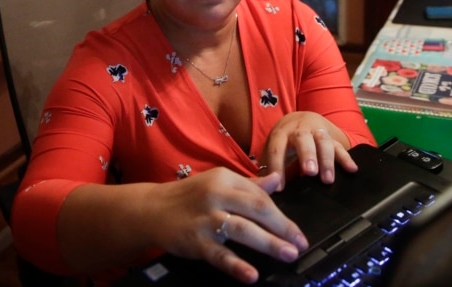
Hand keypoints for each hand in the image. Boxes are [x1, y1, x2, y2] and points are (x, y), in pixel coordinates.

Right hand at [150, 168, 308, 283]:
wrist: (151, 209)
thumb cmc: (188, 197)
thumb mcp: (218, 182)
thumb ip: (249, 185)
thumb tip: (278, 179)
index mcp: (225, 178)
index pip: (260, 196)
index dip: (281, 215)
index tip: (295, 230)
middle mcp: (216, 195)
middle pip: (258, 209)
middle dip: (283, 227)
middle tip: (300, 243)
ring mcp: (206, 219)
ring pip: (244, 230)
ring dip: (270, 243)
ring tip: (288, 254)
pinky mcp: (195, 241)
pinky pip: (220, 255)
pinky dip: (237, 265)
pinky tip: (251, 274)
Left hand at [259, 111, 357, 190]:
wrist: (300, 119)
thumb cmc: (283, 142)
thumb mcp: (272, 150)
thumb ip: (266, 168)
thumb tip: (259, 191)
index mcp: (281, 133)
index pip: (277, 148)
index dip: (277, 167)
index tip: (279, 188)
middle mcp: (300, 130)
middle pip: (303, 139)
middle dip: (307, 155)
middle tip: (309, 173)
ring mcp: (318, 132)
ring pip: (323, 142)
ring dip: (326, 160)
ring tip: (327, 180)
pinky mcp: (333, 137)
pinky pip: (341, 147)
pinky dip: (346, 158)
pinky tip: (352, 169)